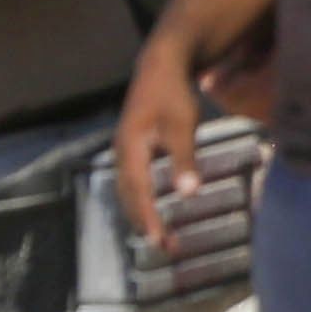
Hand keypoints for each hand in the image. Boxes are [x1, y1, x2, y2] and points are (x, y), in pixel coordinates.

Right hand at [117, 47, 206, 256]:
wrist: (161, 64)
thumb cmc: (173, 94)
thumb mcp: (183, 125)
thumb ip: (184, 160)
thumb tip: (188, 194)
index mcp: (130, 149)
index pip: (138, 192)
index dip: (147, 218)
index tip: (157, 241)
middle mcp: (122, 154)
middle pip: (130, 196)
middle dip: (144, 222)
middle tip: (164, 247)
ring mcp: (125, 151)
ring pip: (130, 190)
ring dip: (142, 213)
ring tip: (160, 236)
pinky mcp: (133, 148)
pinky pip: (134, 181)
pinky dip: (142, 199)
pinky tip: (153, 208)